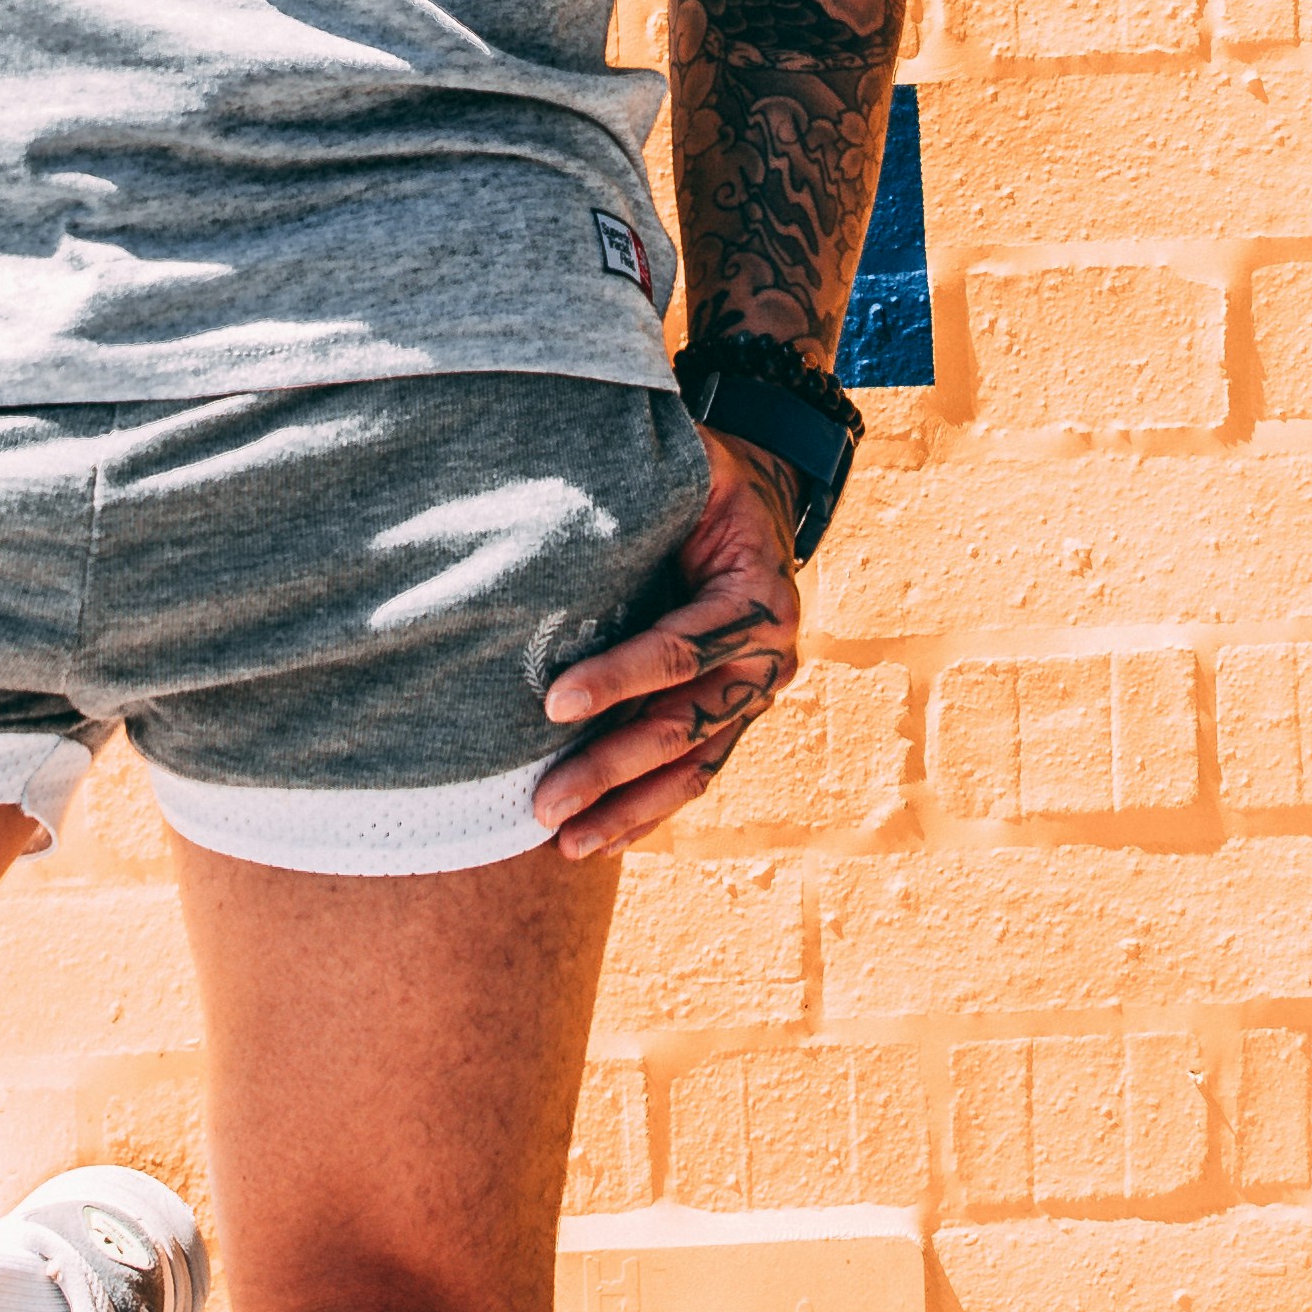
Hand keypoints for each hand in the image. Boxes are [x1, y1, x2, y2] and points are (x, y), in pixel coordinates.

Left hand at [530, 427, 807, 856]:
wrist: (762, 504)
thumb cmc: (707, 484)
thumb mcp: (691, 469)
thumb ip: (649, 489)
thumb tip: (564, 504)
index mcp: (756, 598)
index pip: (679, 651)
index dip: (617, 679)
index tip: (552, 704)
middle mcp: (767, 657)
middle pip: (684, 725)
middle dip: (610, 768)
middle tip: (544, 802)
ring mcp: (755, 695)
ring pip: (693, 767)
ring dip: (628, 808)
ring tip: (565, 842)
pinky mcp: (737, 716)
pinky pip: (696, 773)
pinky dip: (650, 808)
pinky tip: (603, 840)